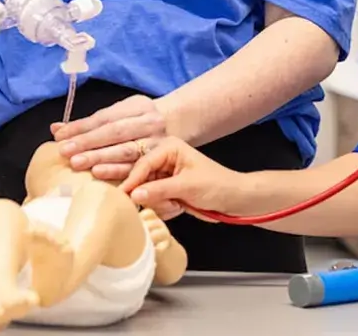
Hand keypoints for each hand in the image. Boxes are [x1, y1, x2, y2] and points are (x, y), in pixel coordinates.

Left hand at [51, 95, 173, 181]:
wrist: (176, 127)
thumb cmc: (139, 121)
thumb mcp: (121, 113)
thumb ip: (91, 122)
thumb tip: (56, 129)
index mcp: (139, 106)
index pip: (106, 117)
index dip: (82, 127)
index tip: (60, 136)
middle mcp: (150, 123)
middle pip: (114, 133)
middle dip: (88, 142)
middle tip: (65, 152)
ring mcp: (156, 143)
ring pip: (125, 151)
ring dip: (100, 158)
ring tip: (77, 164)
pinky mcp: (159, 162)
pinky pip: (136, 169)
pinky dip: (117, 173)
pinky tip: (100, 175)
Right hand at [118, 136, 244, 219]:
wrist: (234, 199)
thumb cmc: (216, 185)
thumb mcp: (187, 186)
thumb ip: (159, 190)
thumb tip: (134, 195)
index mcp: (169, 148)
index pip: (143, 164)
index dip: (132, 181)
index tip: (123, 196)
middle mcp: (163, 160)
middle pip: (140, 179)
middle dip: (151, 195)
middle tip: (167, 202)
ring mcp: (164, 176)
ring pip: (146, 194)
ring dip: (160, 204)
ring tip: (178, 204)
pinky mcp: (167, 191)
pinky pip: (154, 202)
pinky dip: (165, 208)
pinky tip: (179, 207)